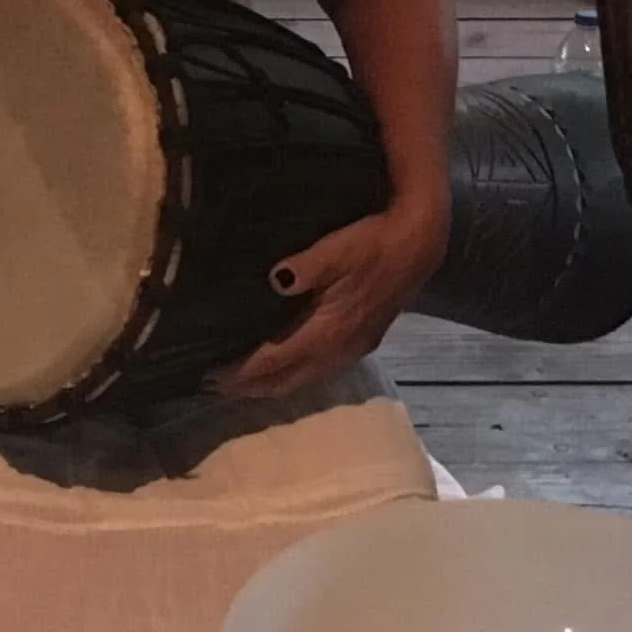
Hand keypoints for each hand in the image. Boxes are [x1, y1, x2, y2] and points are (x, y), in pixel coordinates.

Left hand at [212, 200, 449, 401]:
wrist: (419, 246)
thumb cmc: (374, 244)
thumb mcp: (337, 249)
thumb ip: (306, 267)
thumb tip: (276, 279)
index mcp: (327, 330)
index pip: (275, 360)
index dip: (242, 371)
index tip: (212, 374)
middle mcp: (338, 348)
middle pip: (287, 380)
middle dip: (250, 387)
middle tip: (215, 386)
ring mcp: (352, 350)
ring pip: (305, 380)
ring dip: (272, 386)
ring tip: (243, 384)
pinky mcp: (361, 344)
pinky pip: (319, 373)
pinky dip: (294, 377)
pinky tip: (285, 370)